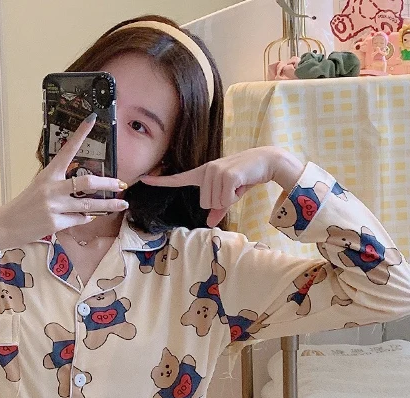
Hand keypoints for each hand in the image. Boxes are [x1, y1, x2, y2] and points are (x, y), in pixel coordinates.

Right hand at [0, 113, 128, 249]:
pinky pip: (78, 219)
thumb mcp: (39, 187)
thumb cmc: (25, 205)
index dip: (80, 134)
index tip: (92, 119)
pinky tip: (87, 217)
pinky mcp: (55, 223)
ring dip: (108, 206)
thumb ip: (59, 184)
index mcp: (48, 174)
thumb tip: (83, 186)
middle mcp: (52, 188)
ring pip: (88, 205)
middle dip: (108, 183)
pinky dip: (85, 218)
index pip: (67, 150)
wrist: (6, 225)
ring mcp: (54, 206)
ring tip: (121, 204)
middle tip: (122, 184)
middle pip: (87, 182)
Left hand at [141, 146, 303, 227]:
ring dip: (228, 200)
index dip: (161, 181)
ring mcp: (215, 171)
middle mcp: (206, 170)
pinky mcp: (226, 175)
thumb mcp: (229, 194)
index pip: (178, 179)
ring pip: (213, 203)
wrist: (266, 161)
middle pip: (204, 203)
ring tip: (237, 185)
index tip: (144, 179)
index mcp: (203, 173)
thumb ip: (218, 208)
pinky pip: (224, 200)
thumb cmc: (246, 177)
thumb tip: (210, 224)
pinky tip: (241, 184)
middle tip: (232, 189)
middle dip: (219, 202)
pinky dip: (235, 198)